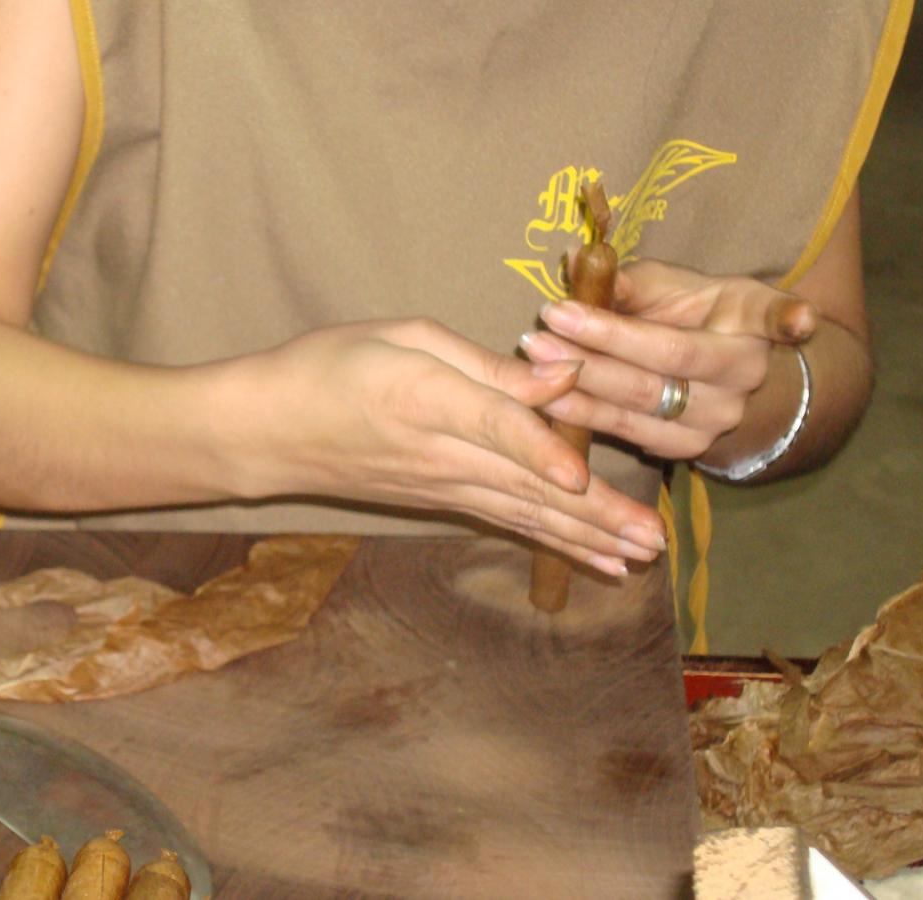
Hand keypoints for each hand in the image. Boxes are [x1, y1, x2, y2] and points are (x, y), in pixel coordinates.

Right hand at [232, 318, 666, 574]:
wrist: (268, 430)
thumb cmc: (329, 365)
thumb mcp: (402, 338)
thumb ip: (484, 364)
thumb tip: (560, 375)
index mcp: (428, 399)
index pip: (493, 426)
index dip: (537, 447)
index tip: (580, 472)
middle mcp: (442, 455)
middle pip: (527, 486)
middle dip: (594, 514)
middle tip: (654, 539)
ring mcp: (443, 485)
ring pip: (525, 514)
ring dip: (586, 538)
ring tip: (640, 557)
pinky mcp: (442, 500)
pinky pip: (508, 522)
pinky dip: (554, 542)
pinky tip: (595, 558)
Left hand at [518, 259, 815, 460]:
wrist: (710, 376)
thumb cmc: (685, 312)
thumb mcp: (668, 285)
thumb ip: (629, 280)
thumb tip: (578, 257)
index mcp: (751, 326)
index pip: (762, 318)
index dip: (783, 317)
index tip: (801, 320)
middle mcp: (743, 379)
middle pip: (665, 366)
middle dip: (598, 347)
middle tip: (542, 329)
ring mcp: (716, 422)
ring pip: (639, 407)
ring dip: (578, 387)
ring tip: (532, 362)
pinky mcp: (686, 451)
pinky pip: (627, 436)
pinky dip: (582, 418)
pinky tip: (544, 402)